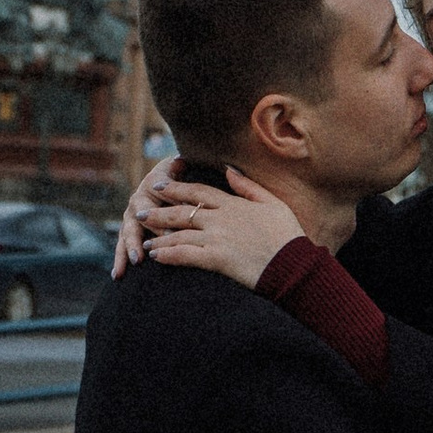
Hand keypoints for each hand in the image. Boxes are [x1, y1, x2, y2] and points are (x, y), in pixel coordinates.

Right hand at [114, 158, 181, 277]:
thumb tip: (180, 162)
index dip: (161, 219)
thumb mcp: (181, 169)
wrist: (172, 176)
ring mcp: (132, 217)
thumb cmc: (181, 173)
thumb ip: (179, 169)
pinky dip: (119, 261)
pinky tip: (117, 276)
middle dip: (137, 241)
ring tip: (125, 268)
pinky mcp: (130, 230)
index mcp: (150, 186)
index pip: (154, 204)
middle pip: (136, 222)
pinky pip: (122, 246)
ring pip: (126, 236)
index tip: (168, 234)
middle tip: (140, 257)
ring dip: (126, 252)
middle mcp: (137, 201)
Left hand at [137, 168, 308, 287]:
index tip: (159, 186)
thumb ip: (249, 186)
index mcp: (233, 204)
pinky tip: (156, 256)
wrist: (293, 263)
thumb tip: (229, 169)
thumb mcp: (273, 203)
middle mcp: (220, 218)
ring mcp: (217, 237)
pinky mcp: (216, 258)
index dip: (176, 188)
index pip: (198, 192)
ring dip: (159, 237)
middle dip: (158, 211)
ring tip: (145, 241)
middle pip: (181, 211)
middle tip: (139, 212)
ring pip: (179, 234)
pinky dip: (168, 254)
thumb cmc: (287, 235)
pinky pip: (185, 255)